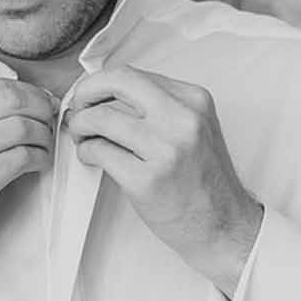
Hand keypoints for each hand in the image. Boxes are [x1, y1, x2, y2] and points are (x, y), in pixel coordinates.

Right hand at [0, 79, 57, 300]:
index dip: (30, 94)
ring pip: (20, 127)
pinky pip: (19, 158)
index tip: (43, 106)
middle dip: (42, 111)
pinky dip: (38, 159)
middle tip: (51, 124)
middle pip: (11, 100)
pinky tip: (37, 166)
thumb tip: (20, 101)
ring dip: (43, 137)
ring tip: (43, 149)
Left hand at [65, 66, 262, 294]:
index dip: (101, 83)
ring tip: (82, 137)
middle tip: (77, 110)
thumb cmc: (204, 181)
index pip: (133, 75)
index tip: (90, 95)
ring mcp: (166, 150)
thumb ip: (160, 107)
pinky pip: (99, 151)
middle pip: (116, 84)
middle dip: (85, 93)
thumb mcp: (195, 129)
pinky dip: (86, 151)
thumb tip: (109, 94)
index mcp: (194, 100)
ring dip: (80, 126)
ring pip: (101, 118)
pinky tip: (91, 157)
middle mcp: (183, 120)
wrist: (223, 225)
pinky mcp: (147, 179)